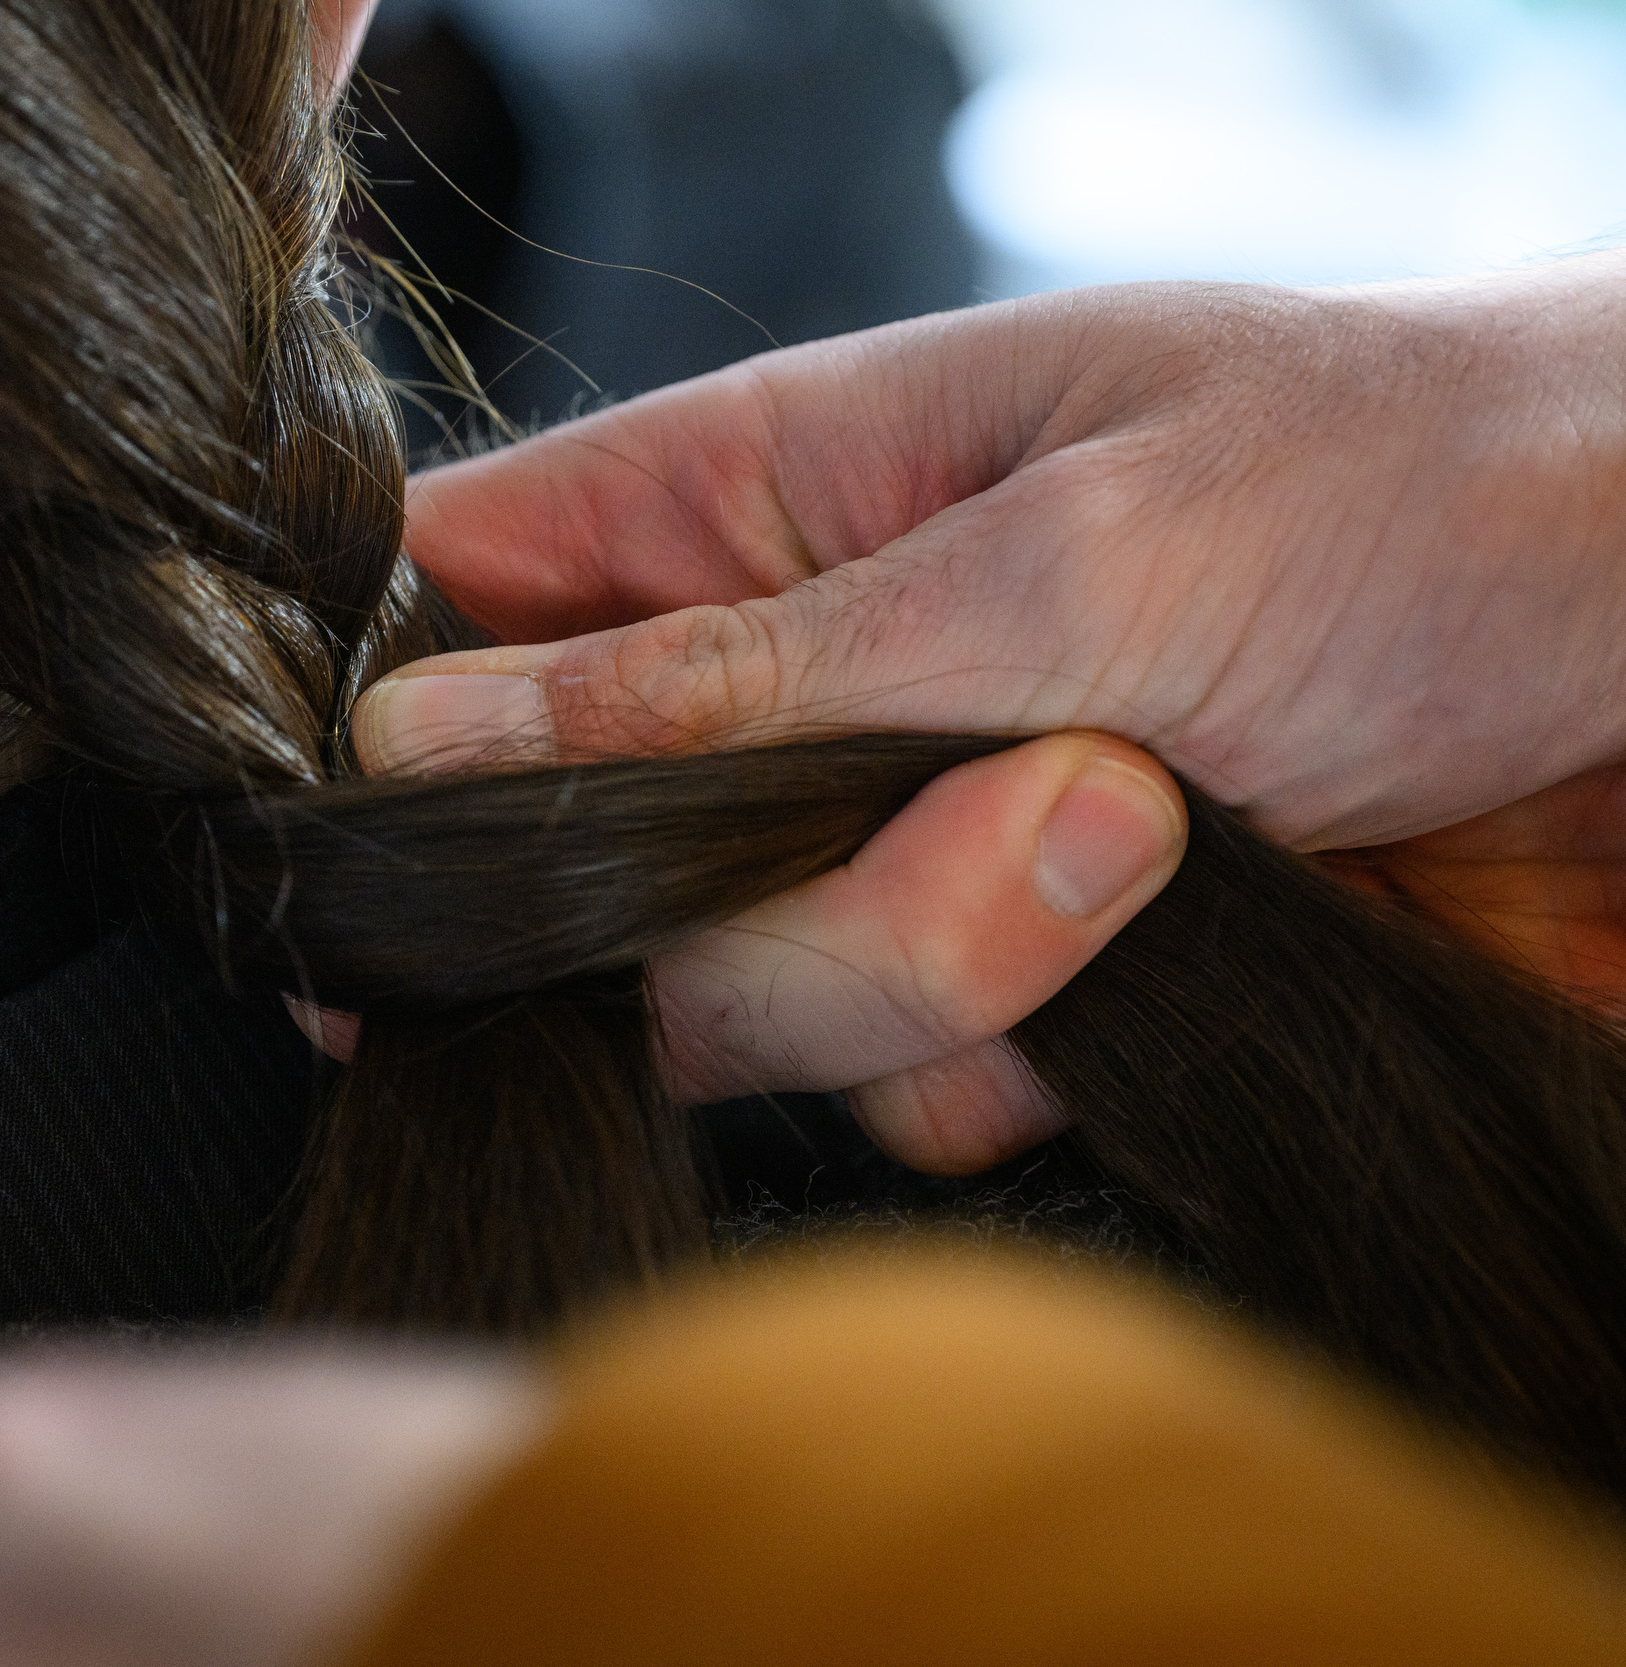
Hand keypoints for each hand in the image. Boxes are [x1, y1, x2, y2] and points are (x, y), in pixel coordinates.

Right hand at [356, 257, 1625, 1166]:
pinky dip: (1032, 1058)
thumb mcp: (1061, 553)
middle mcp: (800, 685)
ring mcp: (894, 844)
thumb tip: (425, 733)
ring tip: (1161, 835)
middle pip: (583, 862)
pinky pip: (902, 1097)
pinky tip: (1182, 951)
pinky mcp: (1010, 985)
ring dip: (946, 960)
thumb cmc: (1419, 492)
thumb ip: (730, 680)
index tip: (375, 852)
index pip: (466, 592)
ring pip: (741, 1002)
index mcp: (768, 494)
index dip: (389, 721)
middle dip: (778, 887)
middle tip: (1030, 796)